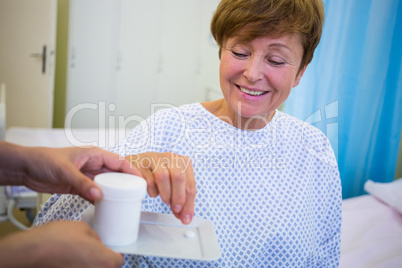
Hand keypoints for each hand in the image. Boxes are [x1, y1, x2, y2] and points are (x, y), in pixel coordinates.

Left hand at [0, 142, 140, 201]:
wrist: (26, 168)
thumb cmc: (44, 159)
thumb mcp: (65, 170)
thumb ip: (82, 183)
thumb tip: (98, 195)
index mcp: (93, 154)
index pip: (118, 161)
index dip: (131, 170)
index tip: (141, 180)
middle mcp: (93, 165)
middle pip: (115, 174)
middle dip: (126, 183)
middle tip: (136, 194)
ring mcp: (87, 176)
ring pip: (106, 185)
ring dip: (114, 193)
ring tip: (124, 202)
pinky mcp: (79, 187)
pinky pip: (94, 194)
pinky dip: (100, 199)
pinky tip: (106, 206)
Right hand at [0, 221, 123, 267]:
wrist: (30, 253)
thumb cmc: (56, 240)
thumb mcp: (83, 228)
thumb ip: (95, 237)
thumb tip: (97, 242)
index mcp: (105, 261)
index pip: (119, 261)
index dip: (114, 254)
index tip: (108, 250)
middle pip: (106, 267)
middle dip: (101, 260)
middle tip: (91, 251)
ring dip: (88, 263)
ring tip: (78, 255)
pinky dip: (77, 266)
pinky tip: (69, 260)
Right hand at [126, 152, 195, 223]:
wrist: (138, 163)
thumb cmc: (158, 173)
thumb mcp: (173, 183)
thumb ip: (180, 198)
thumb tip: (185, 216)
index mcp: (183, 162)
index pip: (190, 184)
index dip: (189, 202)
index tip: (185, 216)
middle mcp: (171, 157)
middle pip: (179, 177)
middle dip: (178, 197)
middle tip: (176, 209)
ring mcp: (155, 158)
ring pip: (163, 176)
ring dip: (165, 193)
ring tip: (165, 200)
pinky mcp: (142, 163)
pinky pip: (148, 179)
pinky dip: (152, 191)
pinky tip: (153, 191)